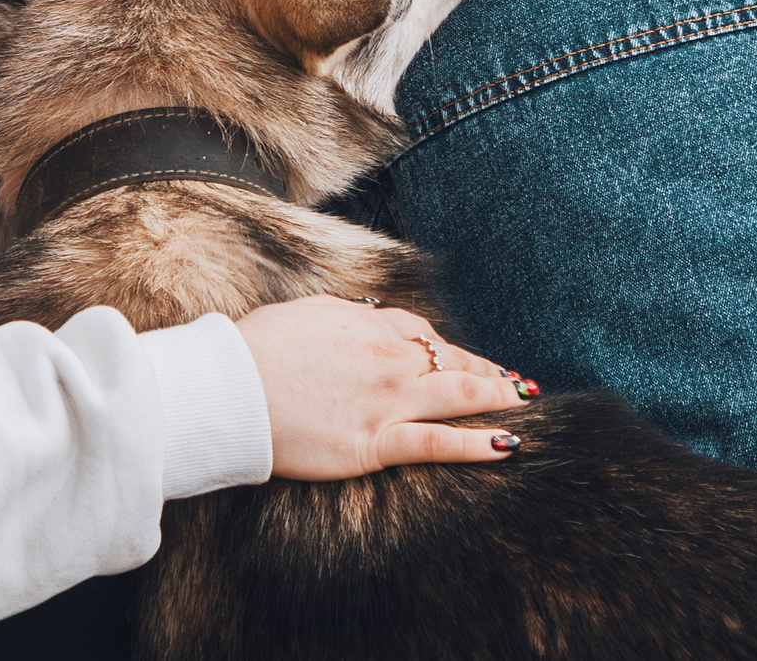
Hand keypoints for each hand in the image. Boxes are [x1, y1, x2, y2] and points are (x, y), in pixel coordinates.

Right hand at [235, 295, 527, 478]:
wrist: (230, 389)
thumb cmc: (256, 349)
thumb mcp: (307, 313)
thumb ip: (345, 316)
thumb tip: (367, 317)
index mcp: (369, 326)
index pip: (425, 335)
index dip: (452, 349)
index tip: (468, 359)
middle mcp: (388, 359)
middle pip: (453, 363)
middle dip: (490, 373)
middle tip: (517, 383)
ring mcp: (386, 401)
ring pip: (459, 396)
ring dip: (499, 398)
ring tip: (526, 402)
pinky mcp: (375, 442)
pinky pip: (438, 442)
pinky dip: (478, 443)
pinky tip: (508, 443)